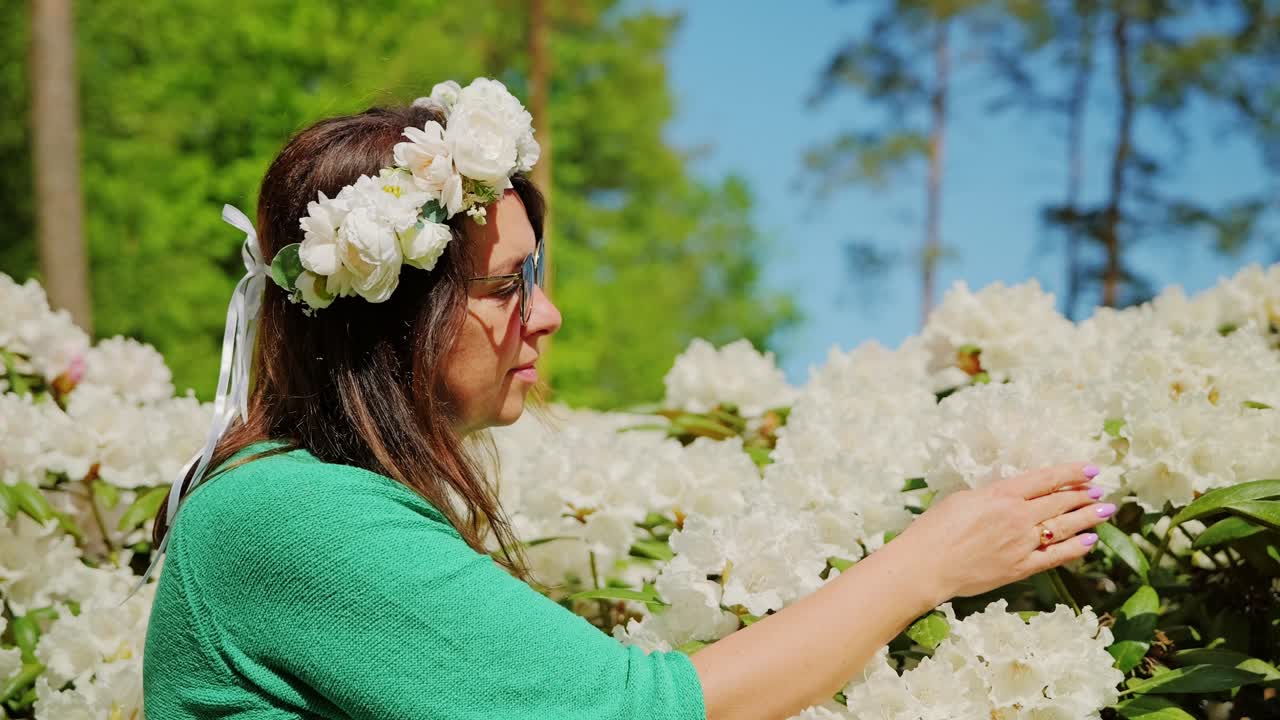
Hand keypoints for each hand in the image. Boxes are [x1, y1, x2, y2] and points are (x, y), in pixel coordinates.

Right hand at [895, 462, 1111, 602]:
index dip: (1071, 473)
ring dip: (1088, 517)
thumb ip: (992, 496)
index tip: (1090, 469)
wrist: (926, 566)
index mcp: (1000, 495)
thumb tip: (1011, 497)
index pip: (1045, 479)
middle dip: (1084, 494)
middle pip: (1060, 502)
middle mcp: (1017, 517)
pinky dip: (1076, 548)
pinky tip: (1091, 541)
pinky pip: (1056, 556)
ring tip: (1106, 509)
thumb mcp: (962, 499)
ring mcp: (1022, 543)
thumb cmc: (935, 529)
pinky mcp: (1021, 568)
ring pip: (1064, 527)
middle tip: (1101, 490)